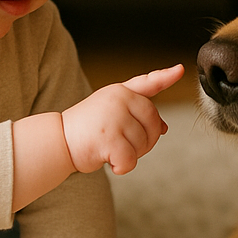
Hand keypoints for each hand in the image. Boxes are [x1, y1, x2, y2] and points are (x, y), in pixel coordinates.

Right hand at [61, 64, 183, 174]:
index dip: (166, 76)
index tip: (180, 70)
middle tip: (125, 145)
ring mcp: (114, 117)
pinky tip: (109, 161)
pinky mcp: (109, 137)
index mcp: (120, 92)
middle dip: (145, 141)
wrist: (57, 140)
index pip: (148, 83)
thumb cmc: (85, 128)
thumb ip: (137, 116)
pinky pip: (130, 159)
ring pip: (143, 144)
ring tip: (110, 149)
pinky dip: (122, 167)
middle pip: (153, 123)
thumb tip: (163, 127)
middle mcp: (119, 99)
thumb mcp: (112, 115)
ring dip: (131, 155)